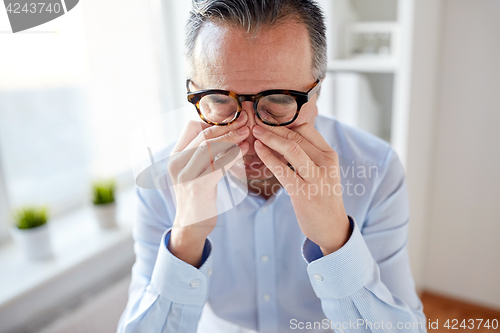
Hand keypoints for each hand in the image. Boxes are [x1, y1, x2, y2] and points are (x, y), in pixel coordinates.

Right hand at [167, 113, 248, 265]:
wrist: (191, 225)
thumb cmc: (198, 195)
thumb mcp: (194, 170)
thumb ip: (202, 153)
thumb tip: (222, 132)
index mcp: (175, 156)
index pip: (190, 127)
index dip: (212, 121)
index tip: (231, 120)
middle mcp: (177, 163)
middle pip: (203, 135)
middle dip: (226, 127)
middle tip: (244, 122)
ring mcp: (186, 175)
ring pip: (210, 147)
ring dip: (231, 138)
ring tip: (246, 134)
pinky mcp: (198, 186)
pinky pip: (218, 164)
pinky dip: (233, 155)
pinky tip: (244, 150)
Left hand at [252, 118, 350, 254]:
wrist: (332, 227)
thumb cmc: (323, 196)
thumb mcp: (324, 171)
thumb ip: (310, 155)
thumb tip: (287, 137)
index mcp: (330, 156)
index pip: (308, 129)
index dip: (287, 122)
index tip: (270, 120)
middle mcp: (325, 164)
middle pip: (297, 137)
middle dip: (274, 128)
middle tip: (257, 123)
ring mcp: (316, 178)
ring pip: (291, 149)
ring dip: (270, 138)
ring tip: (255, 132)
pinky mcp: (303, 192)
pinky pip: (282, 169)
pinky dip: (268, 156)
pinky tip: (259, 150)